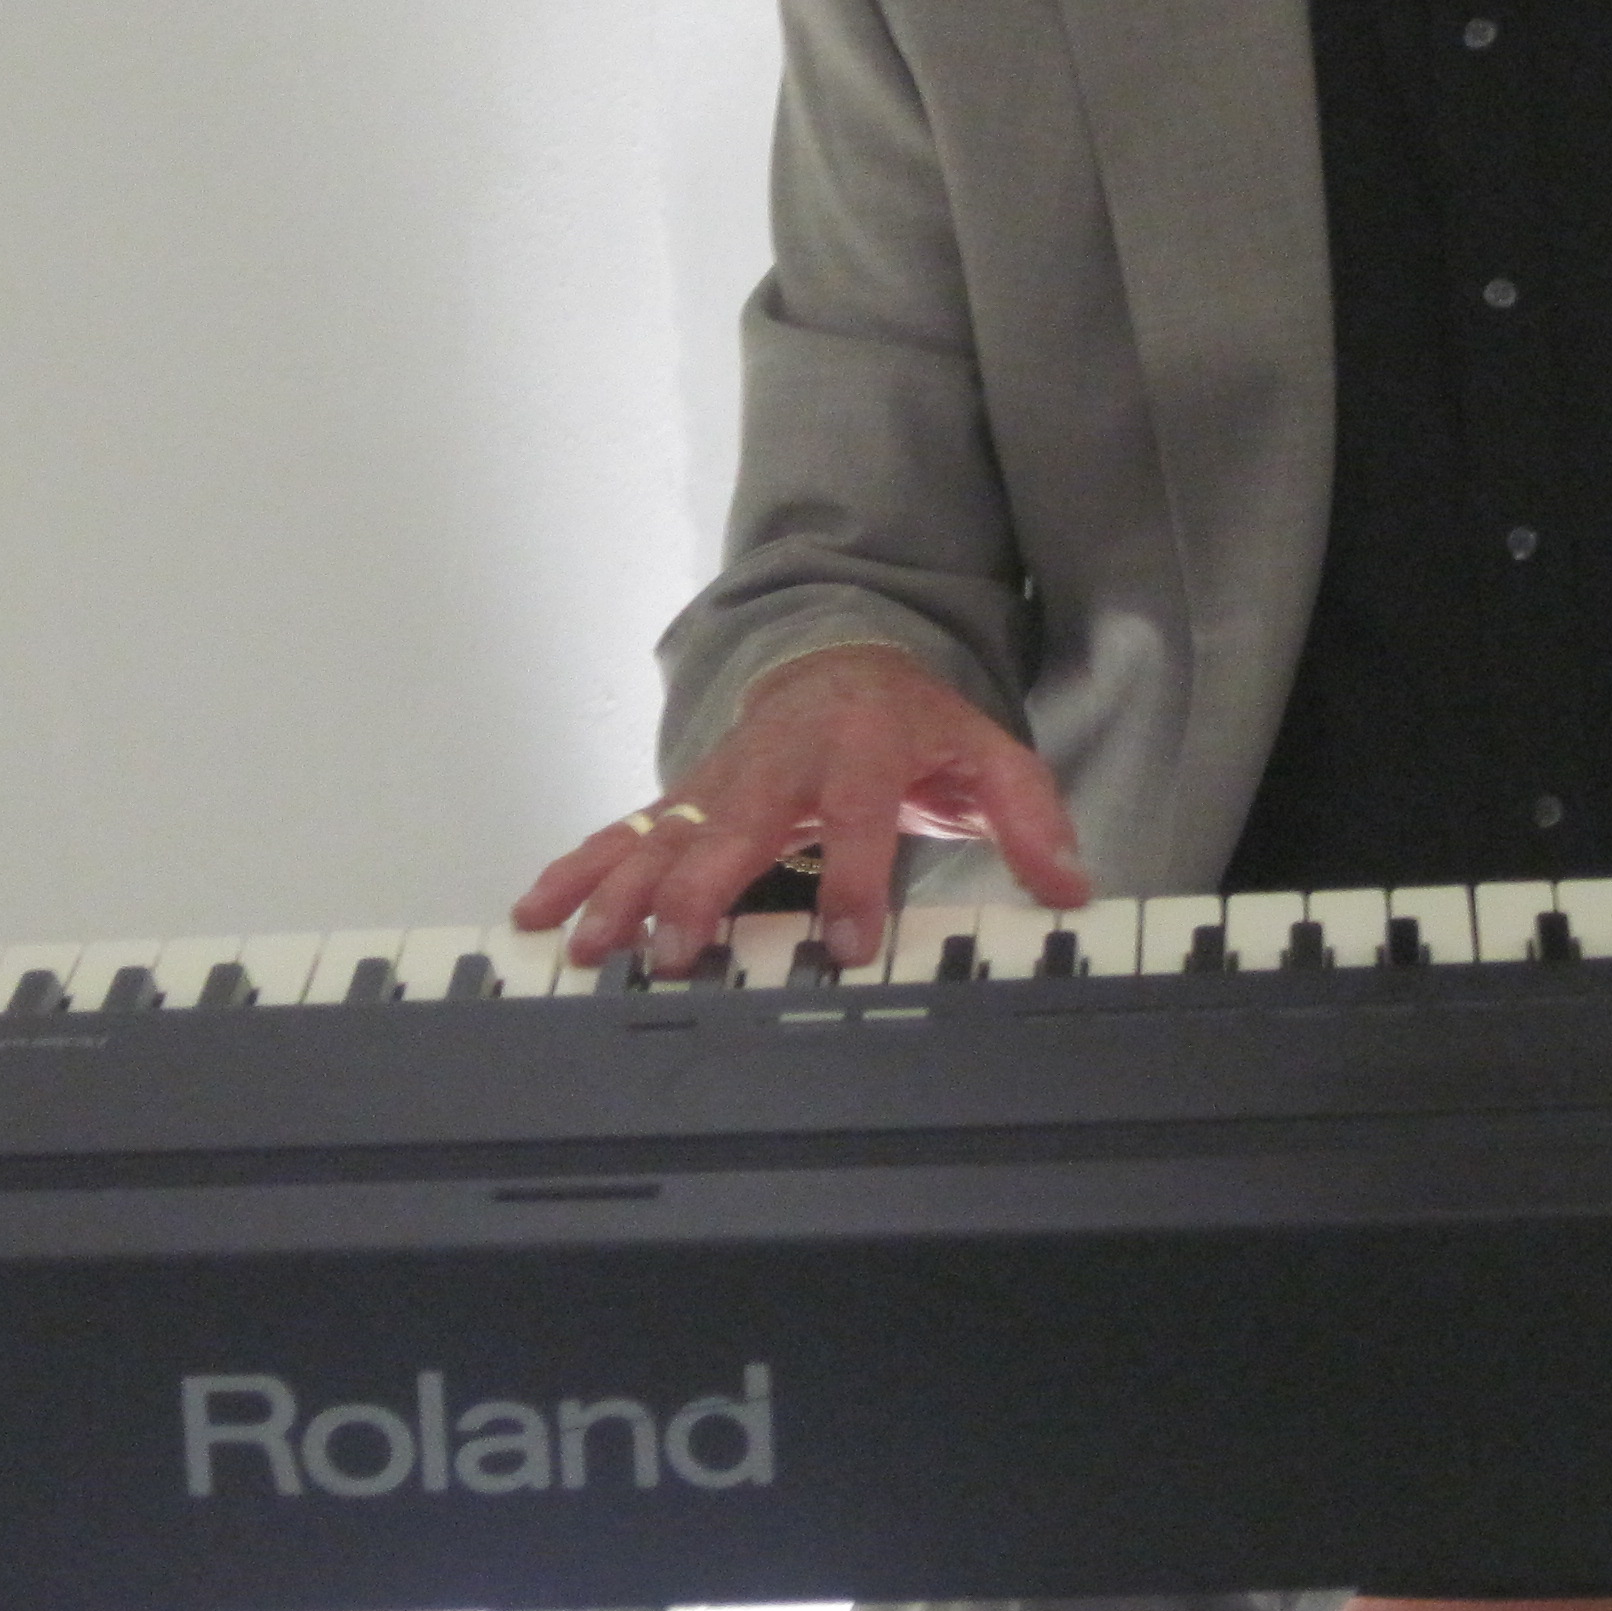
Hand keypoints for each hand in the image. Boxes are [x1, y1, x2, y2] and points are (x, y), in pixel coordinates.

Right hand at [509, 642, 1086, 976]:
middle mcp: (781, 761)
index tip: (846, 946)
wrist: (845, 656)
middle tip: (674, 954)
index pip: (860, 817)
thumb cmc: (918, 727)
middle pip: (736, 826)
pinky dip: (579, 868)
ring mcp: (723, 777)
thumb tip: (1074, 886)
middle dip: (700, 890)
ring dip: (621, 889)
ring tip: (585, 946)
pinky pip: (625, 830)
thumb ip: (1033, 820)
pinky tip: (537, 911)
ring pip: (665, 832)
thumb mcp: (989, 758)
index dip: (854, 880)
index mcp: (863, 751)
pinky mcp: (687, 795)